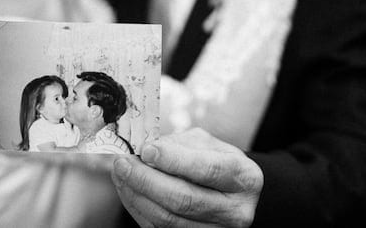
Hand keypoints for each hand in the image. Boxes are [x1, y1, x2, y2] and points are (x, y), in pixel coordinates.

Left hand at [111, 128, 262, 226]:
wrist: (232, 194)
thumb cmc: (219, 164)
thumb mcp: (211, 146)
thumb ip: (182, 145)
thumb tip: (147, 149)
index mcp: (244, 179)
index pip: (207, 170)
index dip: (174, 160)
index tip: (147, 149)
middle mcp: (234, 211)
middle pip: (184, 199)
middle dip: (147, 180)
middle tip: (124, 162)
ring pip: (168, 219)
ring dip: (137, 195)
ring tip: (121, 173)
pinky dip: (138, 208)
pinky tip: (128, 189)